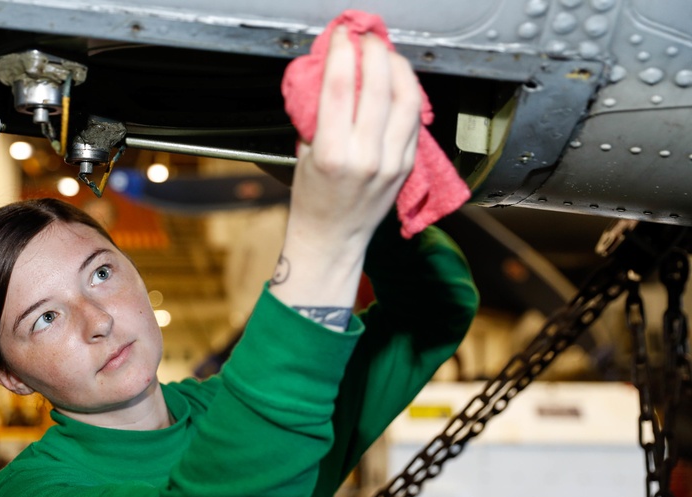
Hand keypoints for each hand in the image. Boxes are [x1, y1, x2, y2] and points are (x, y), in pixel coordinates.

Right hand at [287, 28, 421, 253]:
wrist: (332, 239)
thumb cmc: (312, 200)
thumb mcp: (305, 155)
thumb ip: (319, 117)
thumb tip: (331, 75)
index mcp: (332, 153)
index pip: (338, 88)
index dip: (341, 53)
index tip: (341, 36)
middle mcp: (365, 157)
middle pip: (377, 87)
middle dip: (373, 52)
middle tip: (367, 38)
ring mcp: (391, 162)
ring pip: (406, 100)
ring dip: (398, 69)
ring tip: (387, 55)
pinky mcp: (406, 166)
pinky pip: (413, 120)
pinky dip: (408, 93)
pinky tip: (398, 82)